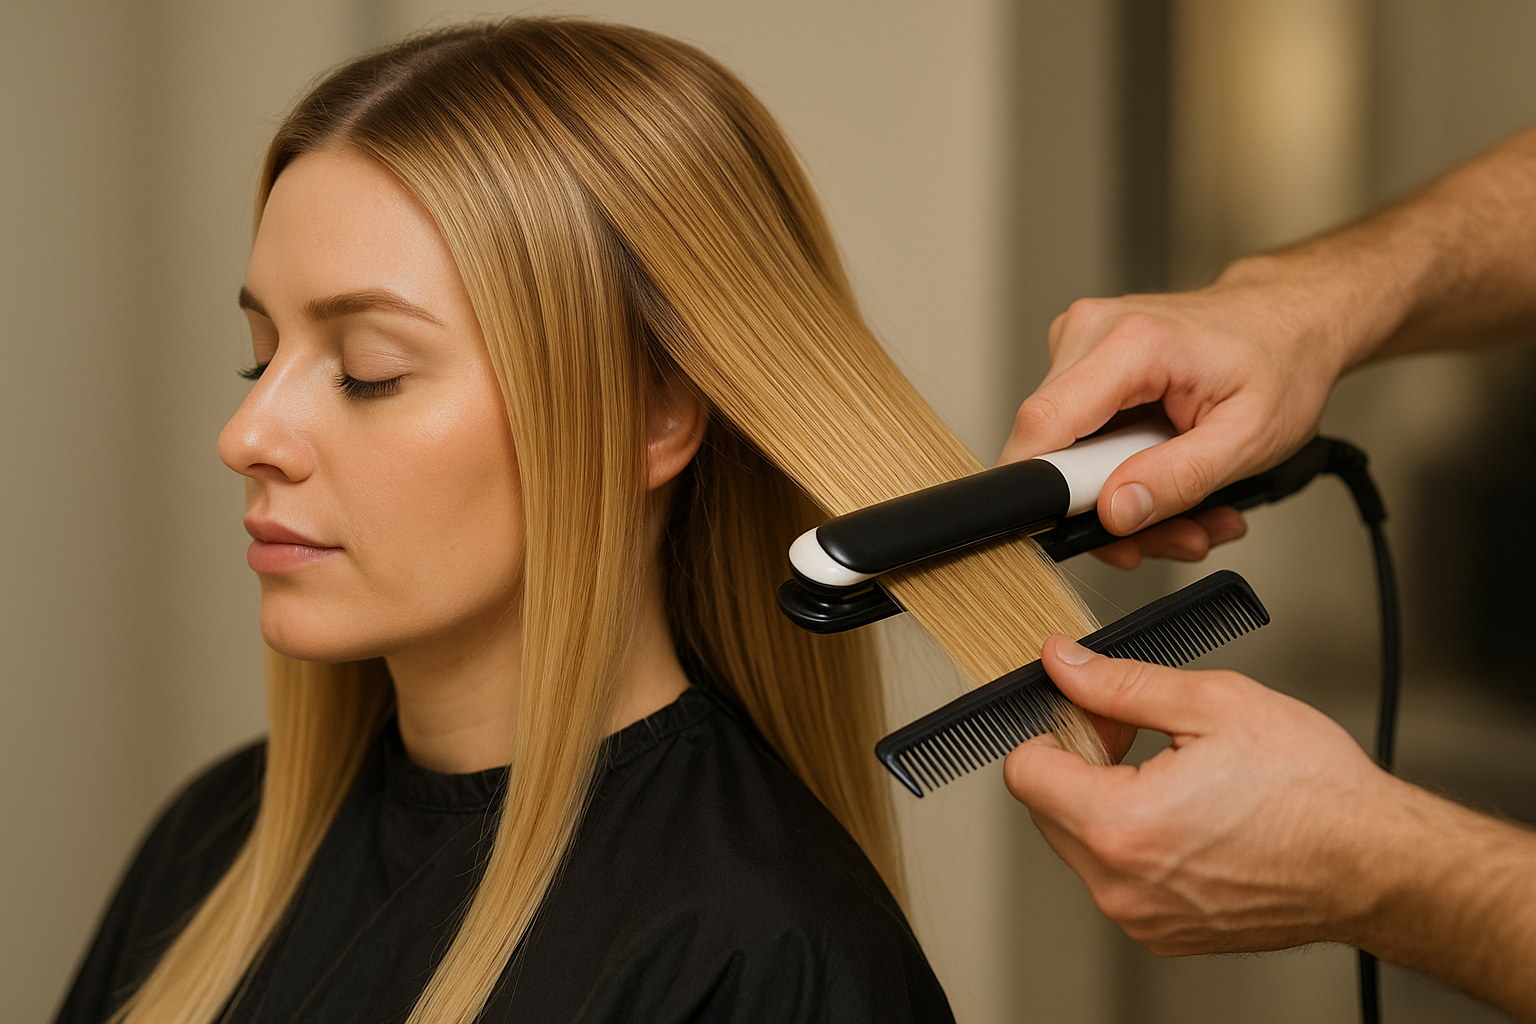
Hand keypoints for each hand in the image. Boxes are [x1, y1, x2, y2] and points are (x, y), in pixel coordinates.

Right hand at [1001, 267, 1351, 548]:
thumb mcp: (1251, 436)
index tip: (1102, 526)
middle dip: (1109, 510)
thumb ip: (1180, 478)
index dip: (1052, 492)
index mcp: (1131, 342)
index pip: (1042, 426)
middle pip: (1052, 451)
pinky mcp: (1082, 365)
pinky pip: (1078, 441)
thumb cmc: (1282, 361)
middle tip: (1174, 528)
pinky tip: (1166, 475)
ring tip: (1186, 507)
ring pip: (1064, 455)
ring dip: (1121, 497)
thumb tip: (1115, 512)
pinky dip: (1120, 471)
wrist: (1292, 321)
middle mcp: (1090, 332)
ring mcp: (1080, 345)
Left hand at [1003, 635, 1407, 954]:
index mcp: (1122, 826)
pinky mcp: (1165, 933)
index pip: (1024, 772)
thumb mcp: (1212, 704)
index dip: (1053, 728)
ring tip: (1170, 774)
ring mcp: (1142, 917)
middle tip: (1135, 734)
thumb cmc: (1313, 791)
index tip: (1089, 713)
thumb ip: (1121, 684)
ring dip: (1104, 801)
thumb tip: (1065, 664)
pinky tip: (1186, 815)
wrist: (1378, 864)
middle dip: (1078, 762)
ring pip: (1078, 843)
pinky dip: (1134, 842)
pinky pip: (1116, 877)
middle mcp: (1121, 885)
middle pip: (1045, 808)